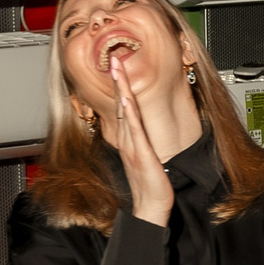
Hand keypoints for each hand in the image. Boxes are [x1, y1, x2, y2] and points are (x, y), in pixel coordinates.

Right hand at [108, 65, 173, 226]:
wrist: (150, 206)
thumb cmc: (149, 184)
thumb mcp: (145, 157)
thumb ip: (142, 141)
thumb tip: (143, 128)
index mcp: (129, 139)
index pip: (122, 107)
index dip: (119, 86)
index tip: (117, 67)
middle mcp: (127, 140)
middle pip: (120, 104)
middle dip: (117, 80)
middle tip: (113, 59)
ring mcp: (132, 145)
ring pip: (125, 111)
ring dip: (121, 89)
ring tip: (117, 69)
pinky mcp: (141, 153)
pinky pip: (134, 129)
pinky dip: (129, 113)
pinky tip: (127, 99)